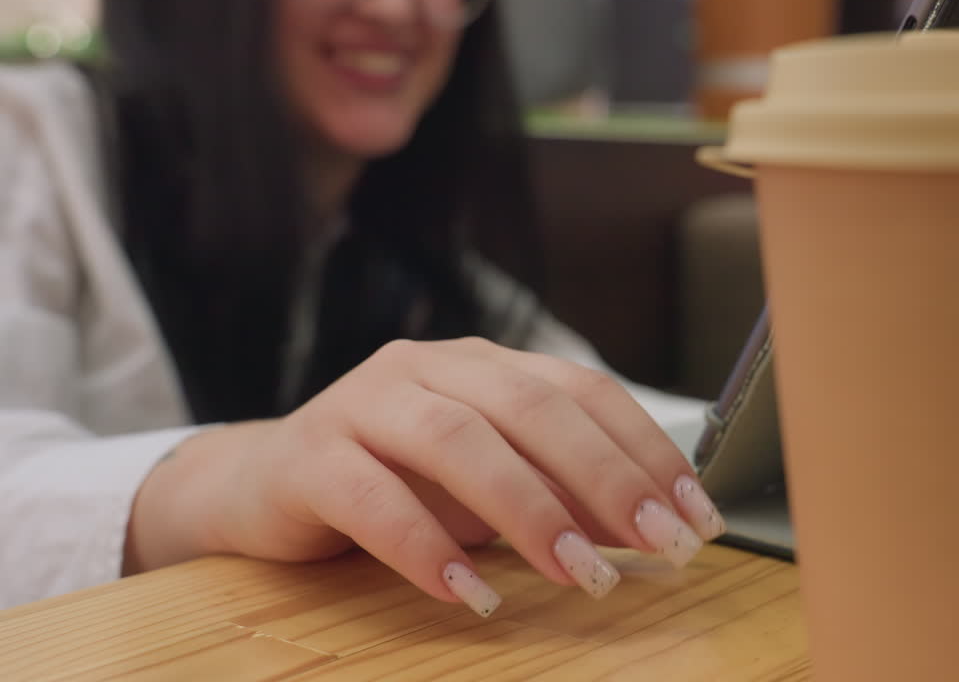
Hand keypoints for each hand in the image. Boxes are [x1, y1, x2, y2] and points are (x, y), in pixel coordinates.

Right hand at [125, 338, 726, 616]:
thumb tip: (648, 526)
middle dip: (603, 478)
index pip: (581, 391)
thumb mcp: (487, 487)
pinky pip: (372, 497)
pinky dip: (426, 547)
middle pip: (530, 408)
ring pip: (457, 439)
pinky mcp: (310, 457)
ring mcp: (364, 404)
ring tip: (578, 573)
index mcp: (483, 366)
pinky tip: (469, 593)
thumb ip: (558, 494)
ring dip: (527, 510)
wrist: (264, 485)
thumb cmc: (395, 483)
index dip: (643, 448)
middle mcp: (428, 369)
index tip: (694, 512)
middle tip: (657, 543)